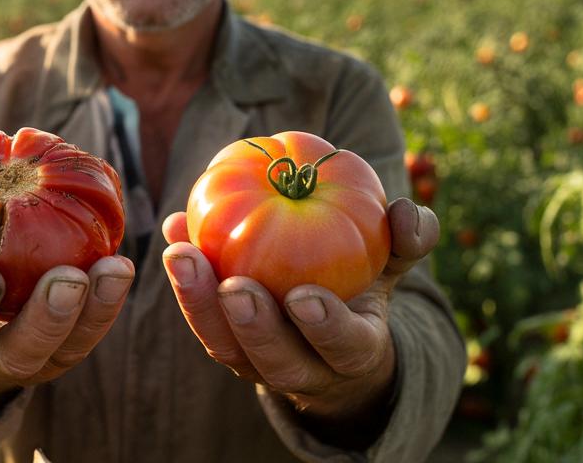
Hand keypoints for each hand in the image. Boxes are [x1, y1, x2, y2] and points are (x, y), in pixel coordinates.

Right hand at [0, 196, 135, 414]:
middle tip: (67, 279)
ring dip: (94, 311)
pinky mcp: (66, 346)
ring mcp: (32, 357)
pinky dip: (110, 301)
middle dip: (43, 321)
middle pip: (17, 355)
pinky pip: (92, 331)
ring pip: (66, 349)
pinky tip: (121, 264)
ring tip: (114, 268)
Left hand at [161, 198, 438, 423]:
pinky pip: (200, 317)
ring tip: (182, 254)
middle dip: (252, 326)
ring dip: (198, 302)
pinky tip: (174, 228)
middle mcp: (303, 369)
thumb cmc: (364, 284)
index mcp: (353, 351)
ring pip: (225, 346)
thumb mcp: (392, 263)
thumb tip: (405, 212)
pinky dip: (184, 277)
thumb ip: (408, 239)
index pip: (344, 348)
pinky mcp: (224, 343)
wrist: (328, 329)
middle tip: (234, 285)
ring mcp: (257, 363)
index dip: (325, 327)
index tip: (304, 296)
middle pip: (274, 361)